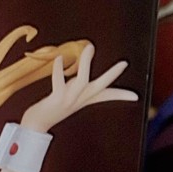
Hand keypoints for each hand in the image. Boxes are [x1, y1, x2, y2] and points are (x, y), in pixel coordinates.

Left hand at [20, 45, 136, 133]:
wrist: (36, 123)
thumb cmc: (51, 109)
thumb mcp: (68, 98)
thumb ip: (75, 87)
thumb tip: (81, 77)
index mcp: (84, 99)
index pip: (106, 96)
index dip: (121, 95)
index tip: (136, 96)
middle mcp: (79, 99)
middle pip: (100, 86)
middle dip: (112, 75)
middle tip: (123, 63)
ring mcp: (69, 100)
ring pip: (81, 81)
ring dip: (85, 64)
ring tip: (89, 47)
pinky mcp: (56, 99)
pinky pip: (59, 83)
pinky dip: (59, 70)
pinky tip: (60, 58)